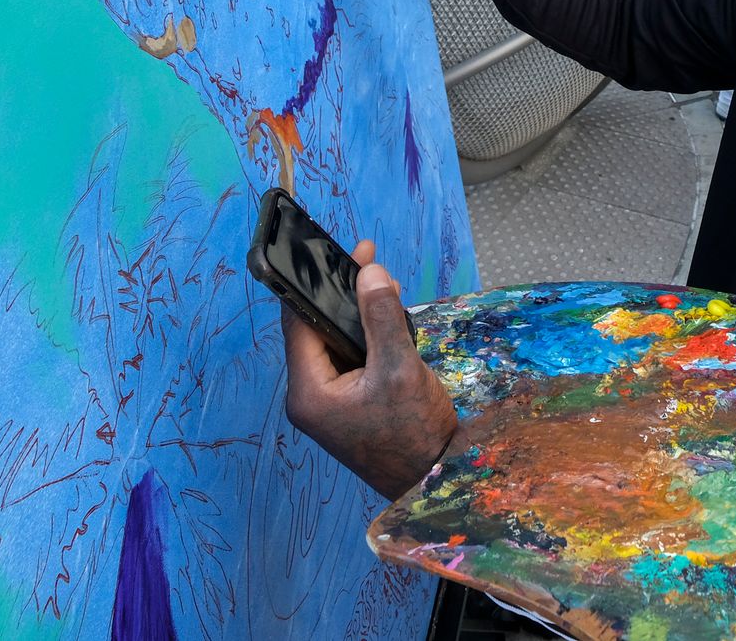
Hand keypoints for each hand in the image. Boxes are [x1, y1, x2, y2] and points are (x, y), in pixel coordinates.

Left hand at [279, 239, 460, 499]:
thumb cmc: (414, 433)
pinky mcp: (347, 406)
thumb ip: (383, 317)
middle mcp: (308, 397)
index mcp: (308, 390)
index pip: (300, 322)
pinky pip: (349, 361)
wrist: (435, 483)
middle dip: (343, 295)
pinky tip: (388, 321)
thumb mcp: (400, 368)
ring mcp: (327, 404)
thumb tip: (370, 272)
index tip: (346, 252)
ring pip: (335, 344)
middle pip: (316, 330)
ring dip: (357, 316)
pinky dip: (366, 338)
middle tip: (371, 262)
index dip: (320, 284)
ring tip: (385, 286)